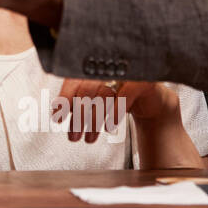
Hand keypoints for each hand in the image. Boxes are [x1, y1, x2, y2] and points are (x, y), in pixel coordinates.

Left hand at [57, 79, 179, 143]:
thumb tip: (57, 112)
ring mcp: (126, 72)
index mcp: (94, 68)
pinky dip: (114, 113)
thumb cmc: (118, 99)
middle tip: (73, 138)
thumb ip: (78, 102)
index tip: (57, 118)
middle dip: (78, 118)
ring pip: (103, 96)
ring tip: (89, 139)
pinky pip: (124, 96)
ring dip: (94, 121)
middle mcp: (108, 67)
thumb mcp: (97, 100)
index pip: (73, 82)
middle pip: (86, 92)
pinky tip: (109, 128)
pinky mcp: (142, 81)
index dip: (64, 100)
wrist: (151, 100)